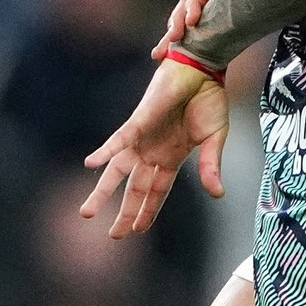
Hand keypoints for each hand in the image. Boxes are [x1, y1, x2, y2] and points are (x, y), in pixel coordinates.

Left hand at [81, 58, 229, 237]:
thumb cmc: (210, 99)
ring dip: (103, 190)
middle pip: (135, 188)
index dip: (148, 211)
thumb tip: (218, 194)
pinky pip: (118, 139)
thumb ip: (212, 166)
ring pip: (117, 169)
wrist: (205, 69)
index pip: (156, 192)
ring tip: (88, 212)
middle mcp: (153, 151)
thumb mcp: (215, 138)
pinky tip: (91, 164)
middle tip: (114, 235)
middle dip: (125, 212)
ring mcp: (143, 137)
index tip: (138, 231)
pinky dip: (105, 151)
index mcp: (171, 157)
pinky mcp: (139, 120)